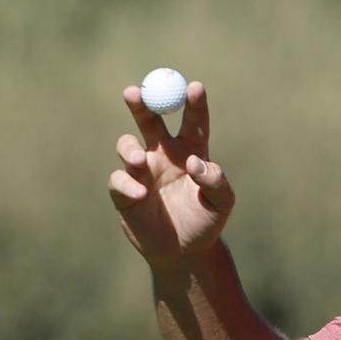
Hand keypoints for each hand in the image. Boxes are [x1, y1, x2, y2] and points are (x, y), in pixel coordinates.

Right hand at [108, 81, 234, 266]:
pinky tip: (141, 194)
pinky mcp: (124, 192)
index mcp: (191, 149)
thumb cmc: (206, 221)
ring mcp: (142, 171)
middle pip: (149, 120)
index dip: (193, 102)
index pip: (192, 120)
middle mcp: (163, 154)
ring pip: (126, 146)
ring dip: (129, 149)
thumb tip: (196, 162)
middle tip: (135, 91)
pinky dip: (127, 184)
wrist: (185, 252)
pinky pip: (119, 179)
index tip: (194, 87)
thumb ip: (216, 181)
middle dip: (141, 103)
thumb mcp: (222, 203)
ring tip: (139, 161)